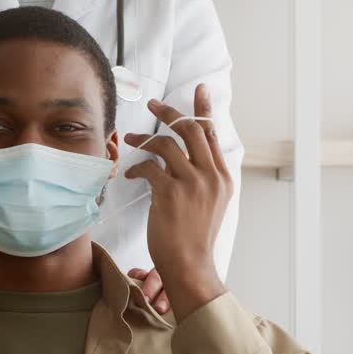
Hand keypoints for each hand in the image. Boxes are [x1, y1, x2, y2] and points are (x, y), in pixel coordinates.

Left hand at [123, 84, 230, 317]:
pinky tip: (131, 175)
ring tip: (129, 139)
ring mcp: (192, 184)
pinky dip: (137, 168)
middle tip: (152, 103)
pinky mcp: (171, 194)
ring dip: (144, 138)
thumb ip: (204, 177)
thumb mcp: (210, 204)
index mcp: (222, 177)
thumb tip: (186, 156)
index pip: (213, 134)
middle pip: (191, 130)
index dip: (204, 109)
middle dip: (169, 112)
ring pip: (167, 144)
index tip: (199, 88)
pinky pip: (150, 167)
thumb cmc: (194, 237)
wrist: (190, 264)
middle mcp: (211, 176)